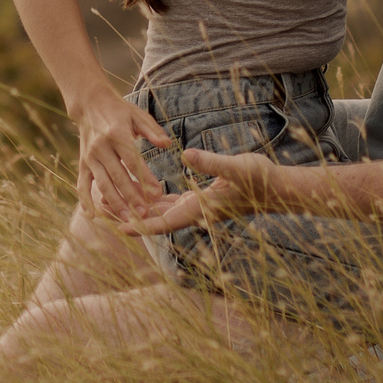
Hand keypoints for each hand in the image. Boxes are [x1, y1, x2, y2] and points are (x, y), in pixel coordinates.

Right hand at [74, 91, 172, 216]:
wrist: (90, 105)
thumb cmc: (119, 111)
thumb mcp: (138, 115)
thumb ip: (152, 131)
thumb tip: (167, 144)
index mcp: (116, 134)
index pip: (132, 160)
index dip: (145, 177)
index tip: (158, 192)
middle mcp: (101, 147)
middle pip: (118, 176)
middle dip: (132, 197)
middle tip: (145, 213)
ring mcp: (89, 158)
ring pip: (102, 184)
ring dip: (115, 203)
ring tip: (128, 220)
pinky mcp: (82, 164)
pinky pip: (82, 185)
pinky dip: (85, 201)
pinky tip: (92, 216)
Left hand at [103, 146, 288, 235]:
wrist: (278, 189)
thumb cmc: (259, 178)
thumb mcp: (235, 166)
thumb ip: (211, 162)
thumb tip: (189, 156)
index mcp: (201, 208)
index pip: (165, 222)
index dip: (142, 225)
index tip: (119, 227)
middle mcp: (196, 212)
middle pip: (156, 219)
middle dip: (131, 216)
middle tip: (104, 210)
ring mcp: (198, 207)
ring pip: (161, 212)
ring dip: (139, 208)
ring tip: (114, 201)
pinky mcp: (202, 199)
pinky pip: (171, 203)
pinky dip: (154, 200)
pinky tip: (141, 194)